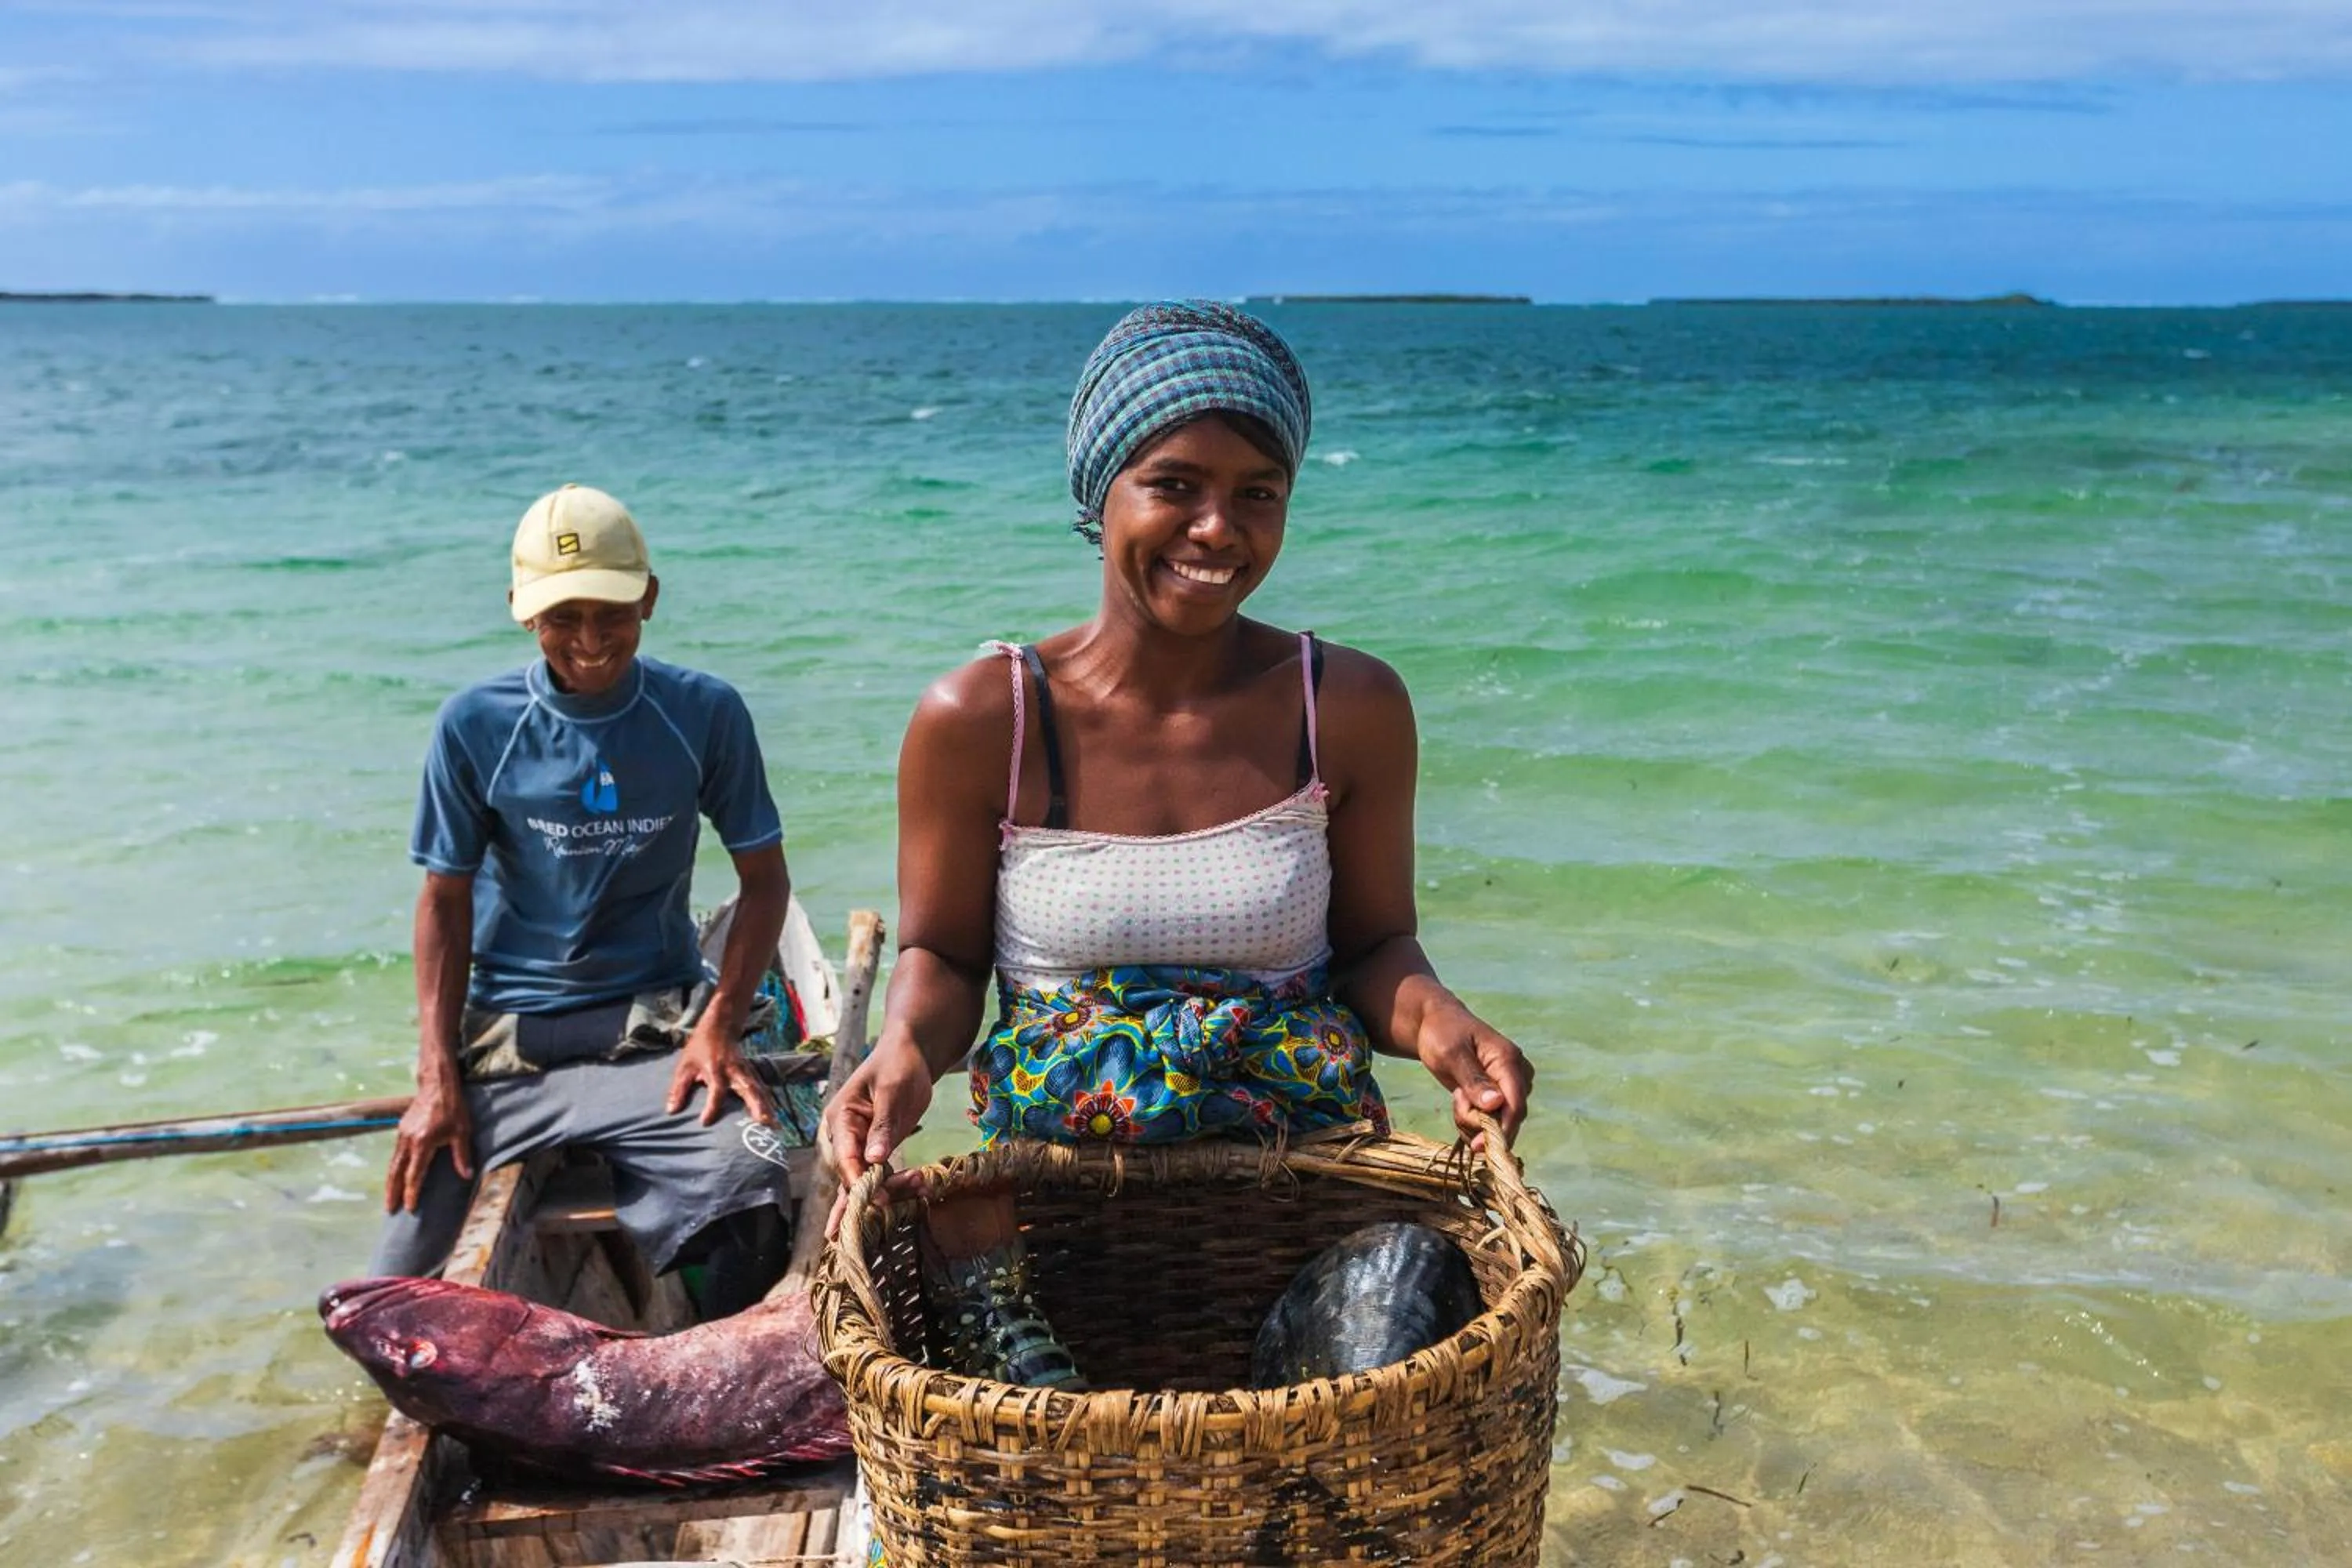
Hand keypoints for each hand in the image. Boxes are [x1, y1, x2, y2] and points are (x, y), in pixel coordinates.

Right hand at [384, 1071, 473, 1212]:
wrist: (437, 1085)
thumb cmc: (452, 1108)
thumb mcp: (462, 1131)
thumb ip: (462, 1155)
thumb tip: (466, 1176)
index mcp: (423, 1143)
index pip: (414, 1174)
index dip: (411, 1192)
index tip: (409, 1207)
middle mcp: (408, 1140)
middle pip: (396, 1172)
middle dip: (392, 1192)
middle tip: (389, 1209)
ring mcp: (402, 1134)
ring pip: (393, 1163)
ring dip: (390, 1181)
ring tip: (389, 1198)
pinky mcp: (402, 1129)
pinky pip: (395, 1153)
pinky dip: (394, 1168)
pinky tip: (395, 1175)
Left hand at [666, 1016, 775, 1126]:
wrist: (721, 1026)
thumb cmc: (700, 1047)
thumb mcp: (685, 1065)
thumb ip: (679, 1089)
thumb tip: (671, 1111)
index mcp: (716, 1069)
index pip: (716, 1090)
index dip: (711, 1106)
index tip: (705, 1122)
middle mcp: (734, 1071)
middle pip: (748, 1088)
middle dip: (756, 1105)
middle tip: (763, 1122)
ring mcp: (746, 1071)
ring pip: (759, 1089)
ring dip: (766, 1106)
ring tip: (774, 1125)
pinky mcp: (751, 1073)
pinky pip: (761, 1089)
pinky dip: (768, 1102)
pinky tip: (773, 1117)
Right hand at [821, 1039, 935, 1235]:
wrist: (911, 1055)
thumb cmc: (897, 1064)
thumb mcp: (892, 1090)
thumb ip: (882, 1124)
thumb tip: (873, 1159)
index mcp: (840, 1119)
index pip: (844, 1157)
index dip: (858, 1181)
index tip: (877, 1198)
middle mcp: (845, 1138)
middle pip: (854, 1175)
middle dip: (877, 1191)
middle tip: (905, 1193)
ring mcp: (861, 1147)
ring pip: (868, 1181)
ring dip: (893, 1190)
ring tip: (921, 1186)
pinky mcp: (878, 1152)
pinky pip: (883, 1176)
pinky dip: (900, 1185)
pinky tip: (920, 1190)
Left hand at [1414, 1000, 1532, 1146]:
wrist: (1436, 1024)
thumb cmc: (1442, 1033)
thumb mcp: (1451, 1054)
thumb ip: (1473, 1079)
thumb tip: (1496, 1104)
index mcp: (1508, 1060)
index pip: (1516, 1104)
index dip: (1501, 1129)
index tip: (1479, 1146)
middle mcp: (1516, 1074)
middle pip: (1510, 1117)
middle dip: (1480, 1123)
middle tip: (1456, 1102)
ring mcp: (1509, 1086)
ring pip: (1501, 1123)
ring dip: (1474, 1122)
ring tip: (1457, 1096)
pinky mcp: (1499, 1095)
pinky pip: (1493, 1121)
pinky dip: (1474, 1122)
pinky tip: (1461, 1104)